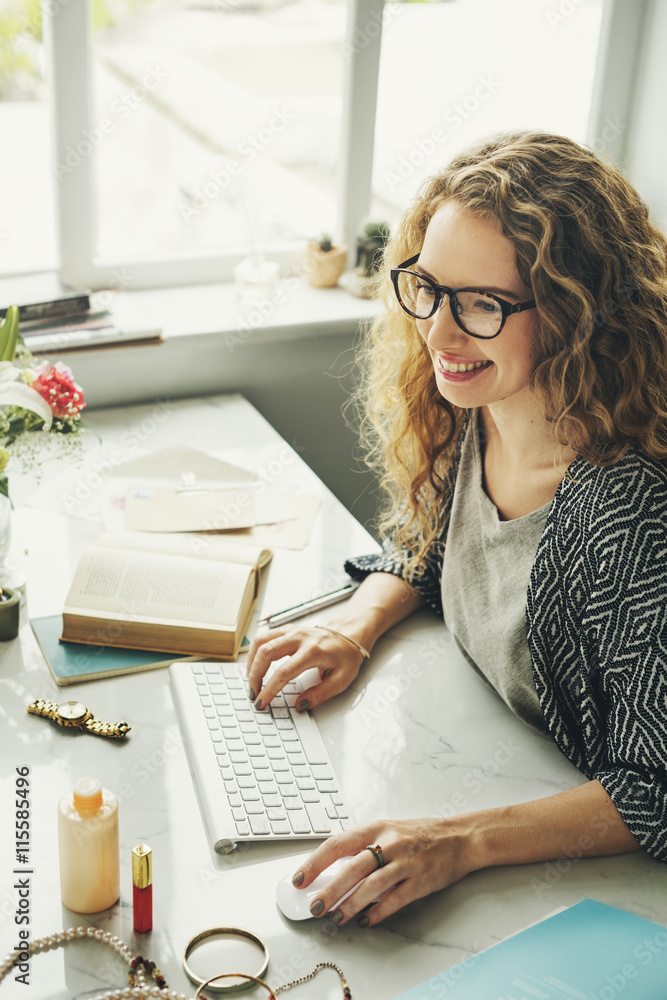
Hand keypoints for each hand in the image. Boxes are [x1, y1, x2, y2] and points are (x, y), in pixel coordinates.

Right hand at [246, 625, 365, 710]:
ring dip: (251, 662)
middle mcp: (300, 638)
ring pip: (261, 641)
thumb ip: (320, 694)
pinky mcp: (287, 629)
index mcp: (313, 651)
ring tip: (251, 680)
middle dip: (254, 676)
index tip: (262, 702)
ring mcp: (292, 631)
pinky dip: (255, 651)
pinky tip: (255, 665)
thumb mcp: (341, 680)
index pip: (283, 672)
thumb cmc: (346, 656)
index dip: (269, 690)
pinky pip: (264, 637)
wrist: (350, 635)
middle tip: (253, 694)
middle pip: (266, 653)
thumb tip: (300, 705)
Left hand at [291, 817, 476, 926]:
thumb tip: (330, 871)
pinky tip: (366, 921)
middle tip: (314, 907)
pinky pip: (395, 899)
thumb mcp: (388, 830)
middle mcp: (389, 843)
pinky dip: (378, 912)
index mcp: (376, 828)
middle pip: (352, 868)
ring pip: (372, 886)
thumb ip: (362, 847)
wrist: (460, 837)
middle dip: (330, 890)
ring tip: (337, 917)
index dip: (315, 863)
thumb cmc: (419, 835)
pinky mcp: (421, 881)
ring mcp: (406, 862)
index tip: (299, 879)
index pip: (338, 844)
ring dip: (351, 904)